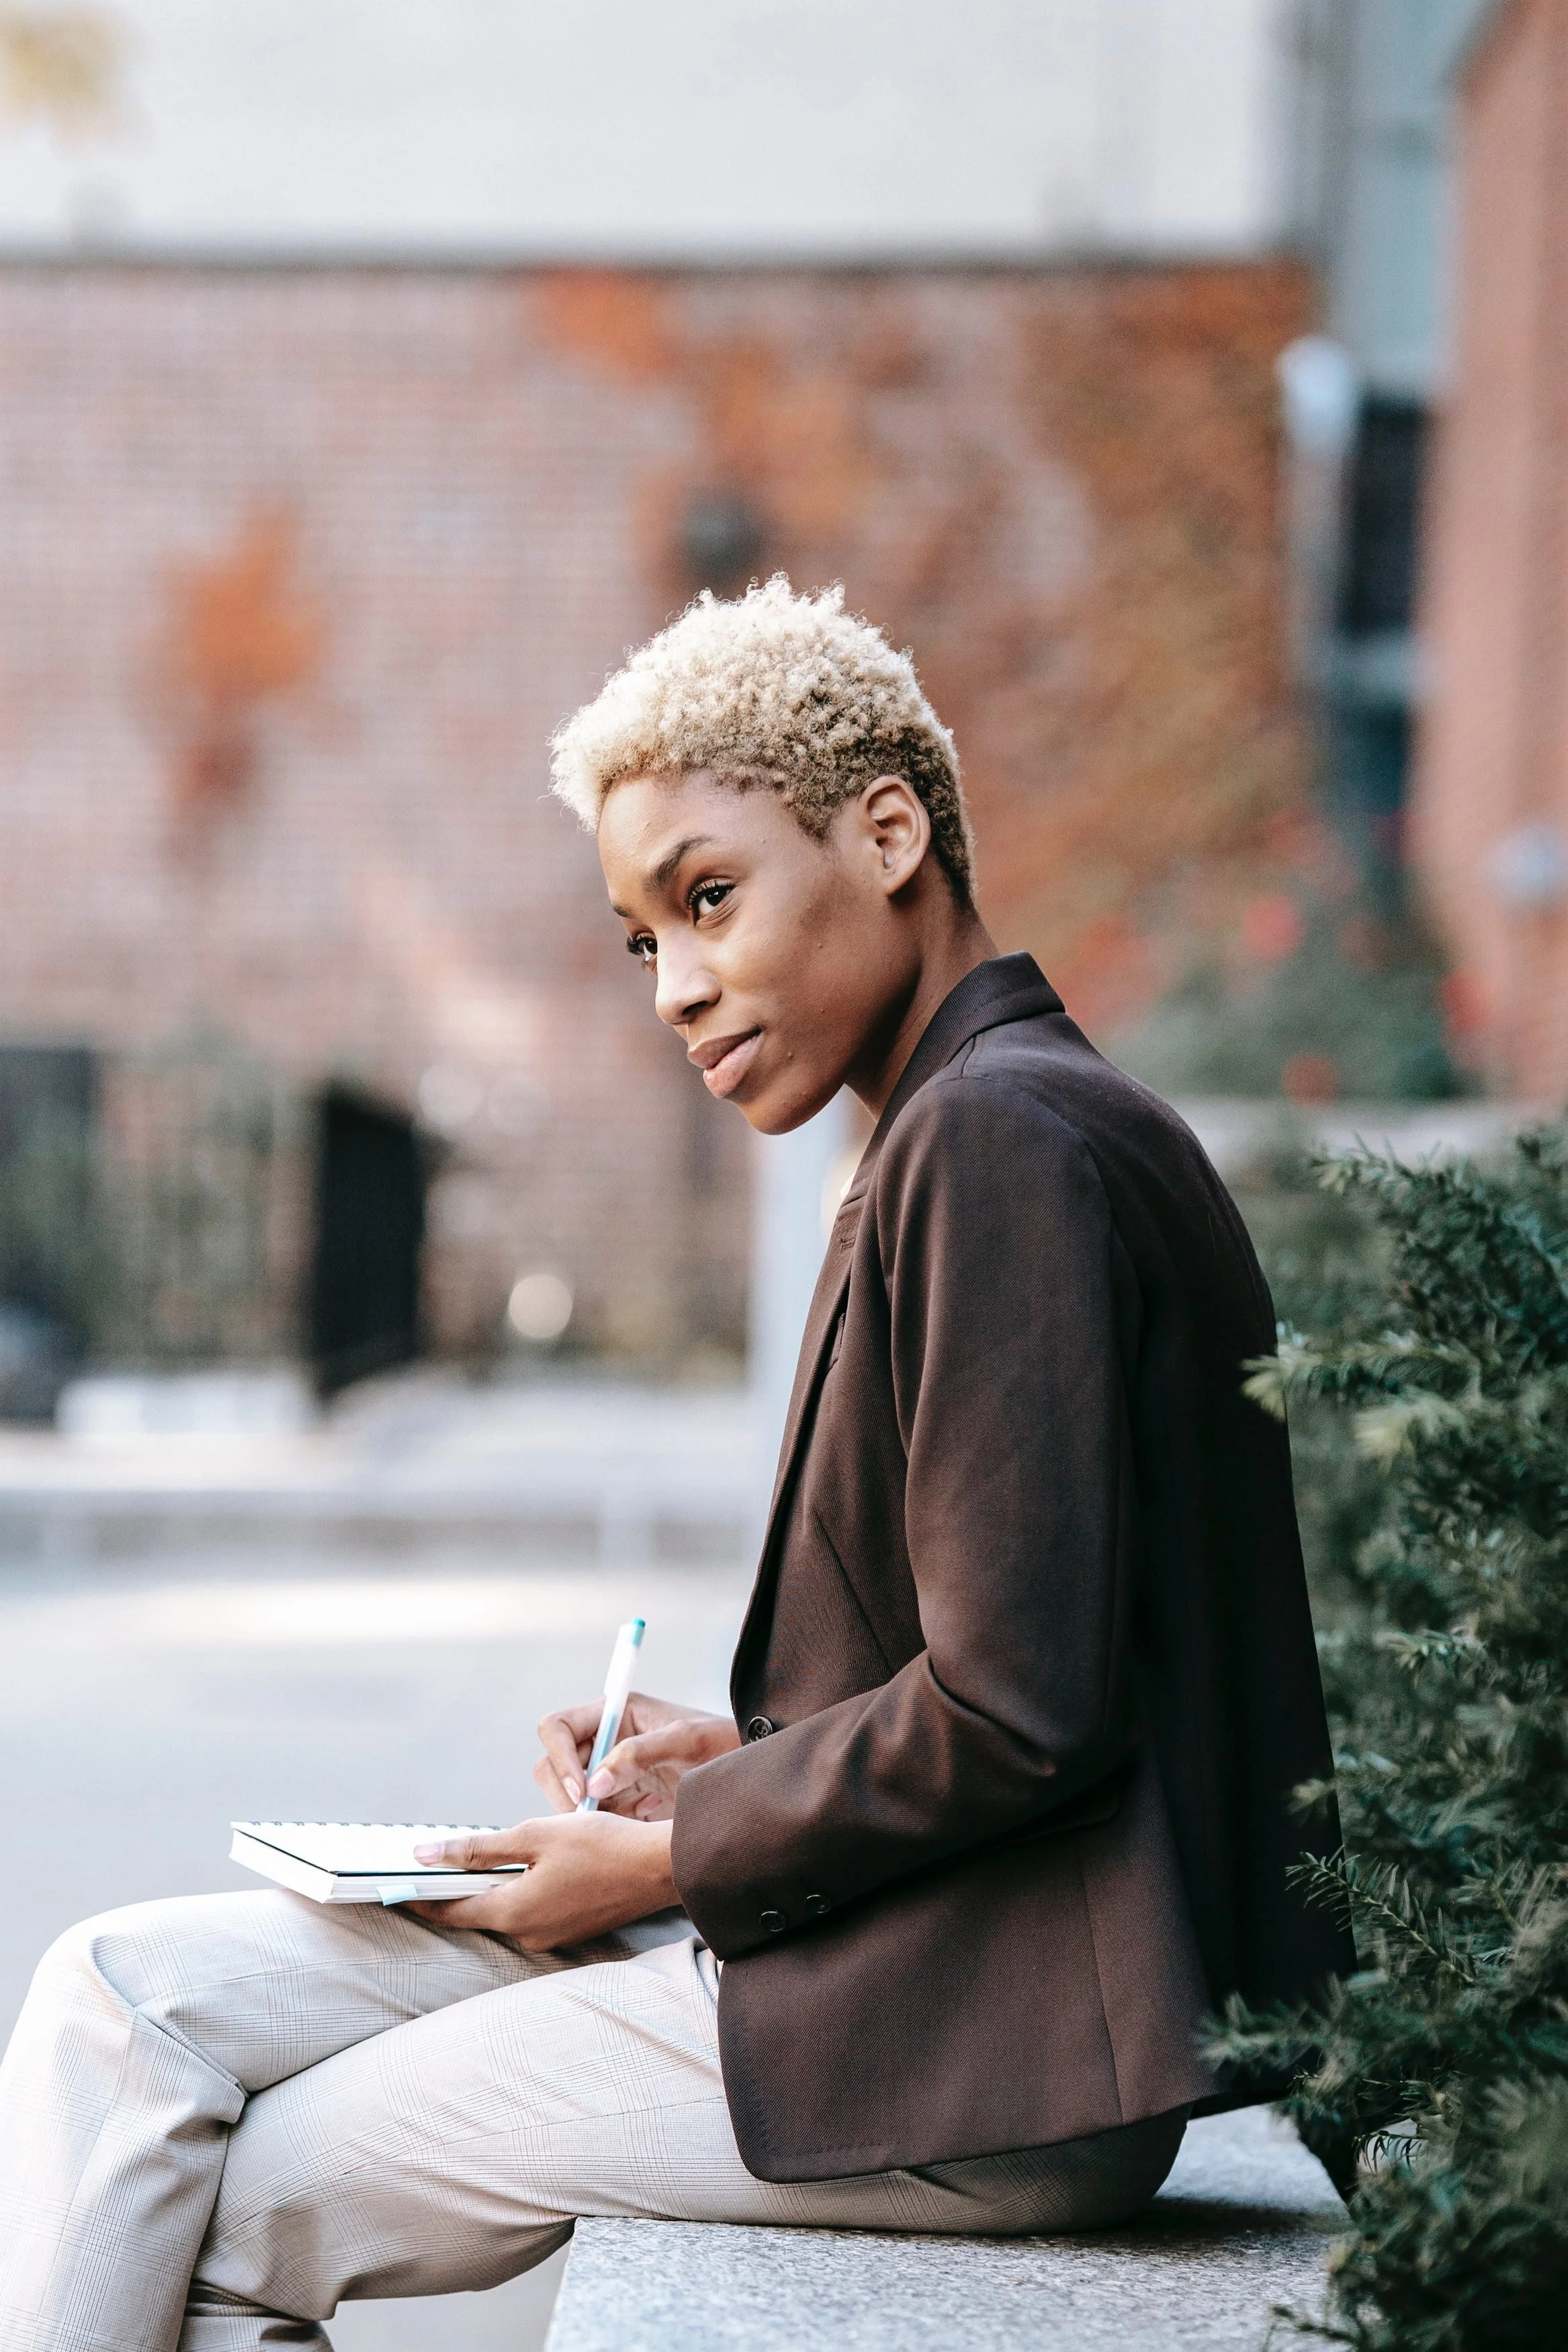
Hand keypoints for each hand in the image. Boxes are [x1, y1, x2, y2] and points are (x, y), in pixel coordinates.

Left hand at [405, 1812, 677, 1948]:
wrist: (662, 1867)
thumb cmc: (604, 1846)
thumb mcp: (535, 1835)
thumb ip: (478, 1848)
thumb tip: (428, 1855)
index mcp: (514, 1912)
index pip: (451, 1911)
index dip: (421, 1898)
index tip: (396, 1888)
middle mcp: (529, 1934)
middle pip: (478, 1911)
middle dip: (458, 1887)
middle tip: (439, 1859)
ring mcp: (552, 1937)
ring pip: (507, 1909)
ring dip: (494, 1885)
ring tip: (489, 1853)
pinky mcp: (571, 1930)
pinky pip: (533, 1911)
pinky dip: (522, 1889)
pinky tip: (531, 1864)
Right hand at [535, 1690, 740, 1818]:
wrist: (750, 1776)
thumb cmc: (724, 1743)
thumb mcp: (685, 1741)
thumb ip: (639, 1754)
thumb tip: (594, 1783)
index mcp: (615, 1713)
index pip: (557, 1727)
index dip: (560, 1757)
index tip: (580, 1788)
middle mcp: (606, 1741)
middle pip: (553, 1765)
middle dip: (567, 1792)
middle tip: (595, 1815)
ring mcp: (611, 1773)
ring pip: (569, 1797)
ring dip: (589, 1813)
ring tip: (631, 1817)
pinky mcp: (621, 1801)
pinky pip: (593, 1817)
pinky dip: (607, 1826)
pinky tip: (642, 1820)